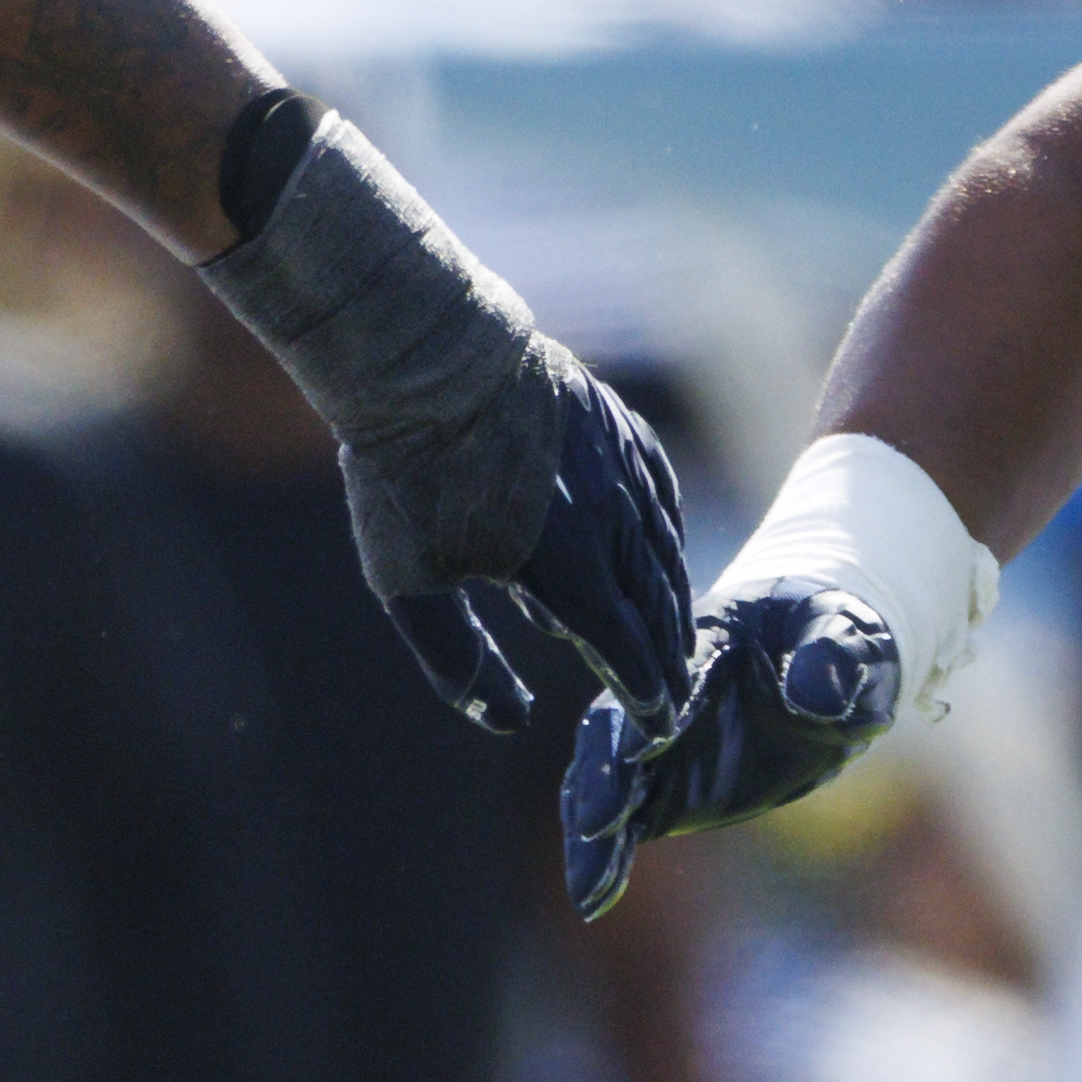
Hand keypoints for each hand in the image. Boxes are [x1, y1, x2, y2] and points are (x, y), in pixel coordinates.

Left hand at [207, 102, 699, 739]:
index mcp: (570, 572)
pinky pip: (661, 498)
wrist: (424, 357)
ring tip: (670, 637)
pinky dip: (666, 538)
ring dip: (670, 603)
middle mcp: (614, 526)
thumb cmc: (408, 477)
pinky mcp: (622, 433)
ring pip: (664, 554)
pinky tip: (661, 552)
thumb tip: (505, 722)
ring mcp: (625, 473)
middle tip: (673, 693)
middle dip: (667, 659)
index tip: (653, 725)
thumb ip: (458, 661)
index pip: (625, 651)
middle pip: (656, 609)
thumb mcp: (410, 584)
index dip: (643, 694)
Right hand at [562, 583, 904, 917]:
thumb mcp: (850, 637)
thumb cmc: (836, 635)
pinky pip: (624, 824)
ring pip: (605, 789)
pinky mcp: (665, 788)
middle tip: (595, 829)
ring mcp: (658, 747)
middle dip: (602, 783)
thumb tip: (818, 694)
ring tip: (588, 891)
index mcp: (701, 646)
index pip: (664, 685)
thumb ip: (834, 656)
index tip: (636, 755)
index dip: (647, 717)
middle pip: (612, 736)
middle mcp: (662, 697)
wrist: (824, 658)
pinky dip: (607, 860)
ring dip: (593, 838)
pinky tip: (595, 903)